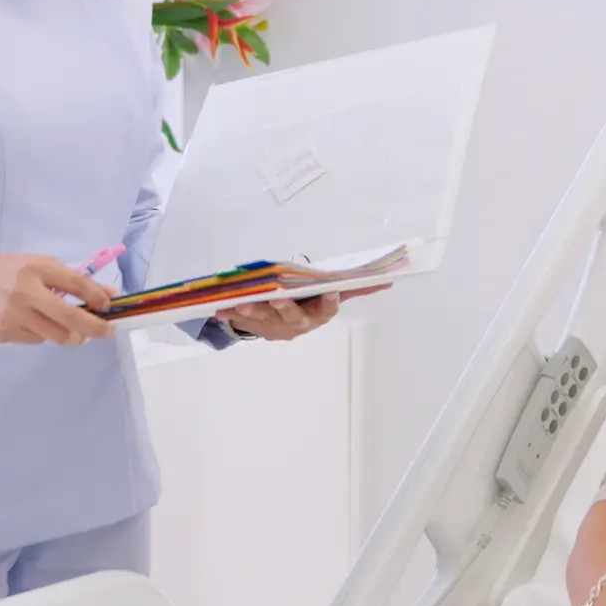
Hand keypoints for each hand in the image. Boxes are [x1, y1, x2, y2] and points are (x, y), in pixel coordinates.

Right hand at [0, 253, 113, 345]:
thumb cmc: (6, 270)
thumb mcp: (38, 265)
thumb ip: (71, 279)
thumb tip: (107, 295)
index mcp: (37, 269)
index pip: (76, 284)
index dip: (98, 297)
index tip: (109, 306)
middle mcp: (27, 292)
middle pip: (70, 317)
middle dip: (95, 328)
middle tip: (108, 332)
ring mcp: (15, 315)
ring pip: (57, 335)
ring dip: (73, 336)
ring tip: (75, 331)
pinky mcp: (5, 332)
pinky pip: (37, 340)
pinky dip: (45, 335)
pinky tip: (39, 324)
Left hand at [215, 284, 389, 341]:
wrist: (280, 325)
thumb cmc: (310, 304)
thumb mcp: (329, 296)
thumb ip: (355, 288)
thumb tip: (387, 280)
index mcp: (319, 314)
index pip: (327, 309)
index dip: (329, 301)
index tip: (331, 291)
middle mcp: (299, 323)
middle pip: (293, 316)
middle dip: (285, 307)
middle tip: (278, 297)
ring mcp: (276, 326)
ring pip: (265, 318)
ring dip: (253, 310)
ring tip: (241, 303)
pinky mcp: (256, 326)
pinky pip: (242, 318)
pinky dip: (231, 311)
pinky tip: (218, 306)